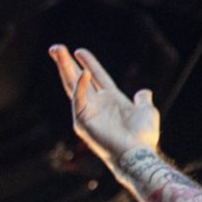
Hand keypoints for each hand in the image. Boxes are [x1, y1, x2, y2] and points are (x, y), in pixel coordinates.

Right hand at [49, 44, 159, 168]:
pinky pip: (79, 100)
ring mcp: (88, 112)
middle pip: (77, 78)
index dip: (89, 63)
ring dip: (64, 68)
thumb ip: (143, 100)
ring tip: (56, 51)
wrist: (138, 153)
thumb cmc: (142, 137)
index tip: (79, 51)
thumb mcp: (146, 112)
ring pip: (72, 85)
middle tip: (55, 48)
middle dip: (65, 63)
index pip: (97, 76)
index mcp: (111, 99)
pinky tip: (82, 72)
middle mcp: (97, 104)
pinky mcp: (83, 121)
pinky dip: (81, 86)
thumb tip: (144, 92)